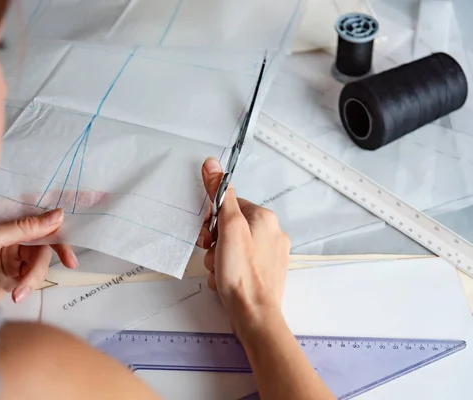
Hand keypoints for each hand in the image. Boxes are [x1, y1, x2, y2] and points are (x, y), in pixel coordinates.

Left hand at [0, 209, 77, 302]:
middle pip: (44, 249)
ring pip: (40, 266)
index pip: (41, 224)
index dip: (59, 237)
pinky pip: (31, 280)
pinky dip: (27, 287)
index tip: (70, 258)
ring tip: (16, 294)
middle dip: (39, 268)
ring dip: (32, 281)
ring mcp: (14, 259)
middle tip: (30, 285)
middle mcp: (13, 239)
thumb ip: (25, 228)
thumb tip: (58, 213)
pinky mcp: (12, 278)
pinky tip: (16, 294)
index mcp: (7, 224)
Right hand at [196, 158, 290, 337]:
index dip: (213, 220)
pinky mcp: (265, 272)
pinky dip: (227, 270)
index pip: (230, 205)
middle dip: (215, 242)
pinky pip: (238, 263)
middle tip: (213, 254)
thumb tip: (213, 166)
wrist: (254, 314)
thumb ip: (220, 196)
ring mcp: (270, 254)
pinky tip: (226, 280)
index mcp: (265, 218)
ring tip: (220, 271)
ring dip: (218, 258)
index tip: (208, 234)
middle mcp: (272, 233)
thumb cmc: (242, 275)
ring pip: (231, 246)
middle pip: (230, 226)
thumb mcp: (227, 228)